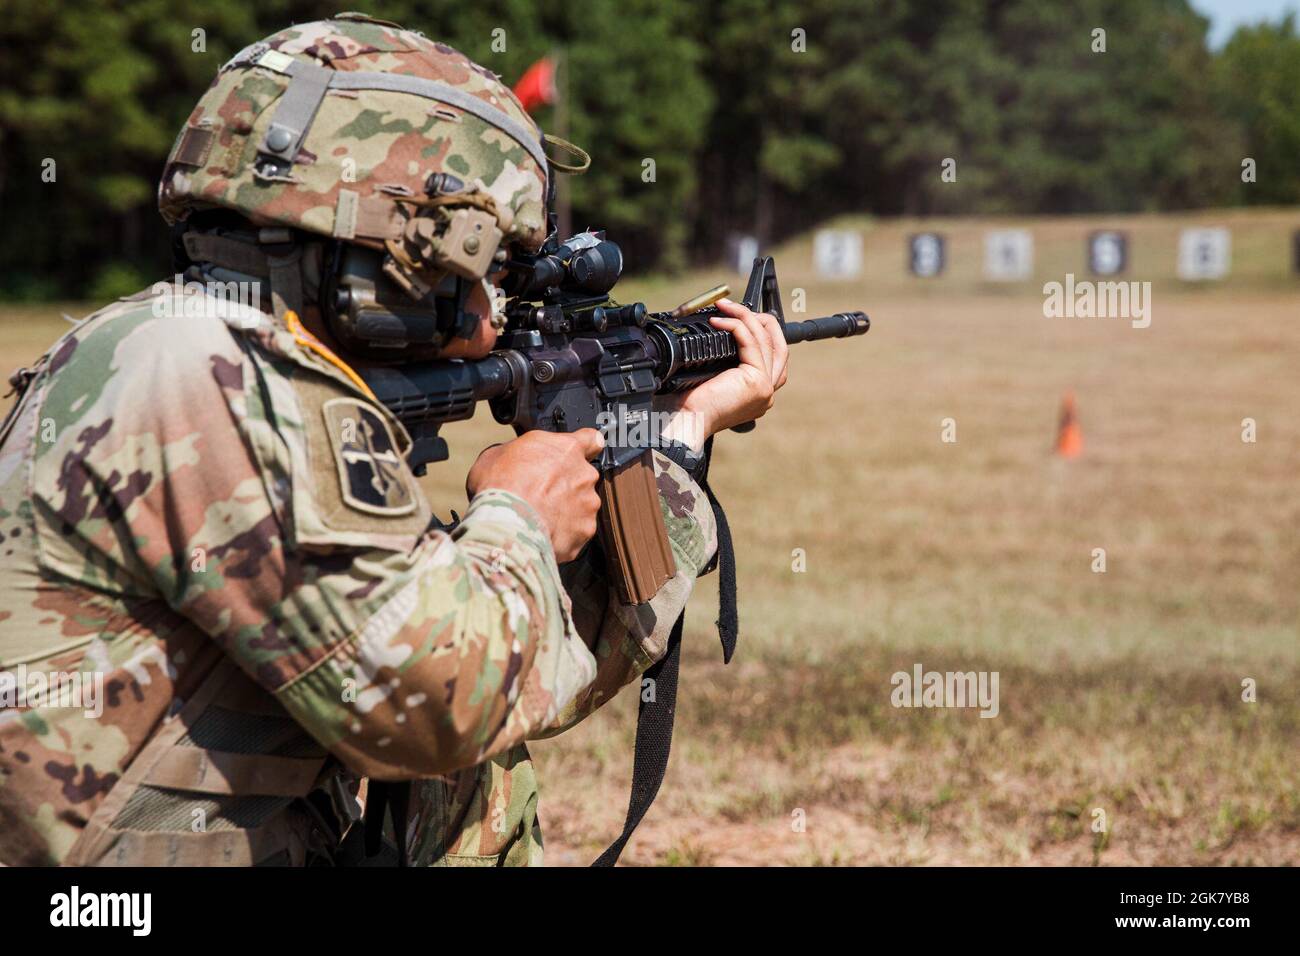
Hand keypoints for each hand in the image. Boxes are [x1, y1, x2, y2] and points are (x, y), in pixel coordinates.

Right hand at [466, 429, 604, 561]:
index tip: (580, 453)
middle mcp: (584, 475)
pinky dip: (565, 532)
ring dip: (566, 510)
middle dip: (567, 485)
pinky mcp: (585, 530)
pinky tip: (544, 532)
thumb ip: (520, 452)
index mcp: (567, 449)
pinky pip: (577, 530)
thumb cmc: (500, 486)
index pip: (592, 439)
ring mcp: (588, 504)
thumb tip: (516, 458)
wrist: (506, 525)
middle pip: (582, 477)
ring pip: (582, 505)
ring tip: (540, 517)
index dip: (586, 447)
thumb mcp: (498, 453)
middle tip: (542, 494)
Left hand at [674, 297, 788, 437]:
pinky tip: (720, 320)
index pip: (772, 356)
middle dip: (761, 321)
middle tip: (735, 308)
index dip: (760, 332)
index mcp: (757, 394)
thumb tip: (721, 333)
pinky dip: (736, 325)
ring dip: (745, 316)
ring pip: (765, 340)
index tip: (739, 317)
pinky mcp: (757, 382)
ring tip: (724, 306)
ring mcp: (765, 388)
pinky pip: (751, 342)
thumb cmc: (687, 406)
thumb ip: (723, 361)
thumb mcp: (710, 378)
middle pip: (778, 346)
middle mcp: (766, 393)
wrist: (682, 422)